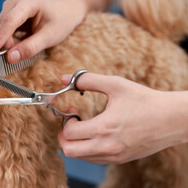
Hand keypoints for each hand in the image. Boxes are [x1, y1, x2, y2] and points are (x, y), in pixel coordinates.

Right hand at [0, 0, 86, 62]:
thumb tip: (10, 58)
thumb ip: (30, 48)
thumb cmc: (61, 21)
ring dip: (9, 40)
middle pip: (3, 25)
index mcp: (29, 1)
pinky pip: (3, 26)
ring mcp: (11, 1)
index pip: (10, 21)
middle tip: (21, 52)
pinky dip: (10, 36)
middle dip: (8, 42)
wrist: (65, 9)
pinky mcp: (9, 7)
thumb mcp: (49, 37)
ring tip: (27, 40)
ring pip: (1, 27)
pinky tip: (22, 37)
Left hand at [58, 72, 187, 163]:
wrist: (172, 119)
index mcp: (104, 128)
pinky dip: (87, 150)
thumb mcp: (116, 84)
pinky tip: (95, 134)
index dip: (65, 121)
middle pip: (69, 151)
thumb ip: (88, 80)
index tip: (72, 112)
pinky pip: (94, 159)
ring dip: (75, 143)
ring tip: (84, 128)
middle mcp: (107, 146)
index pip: (68, 133)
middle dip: (64, 136)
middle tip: (71, 123)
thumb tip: (63, 77)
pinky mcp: (120, 159)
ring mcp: (114, 156)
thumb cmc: (144, 100)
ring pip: (81, 157)